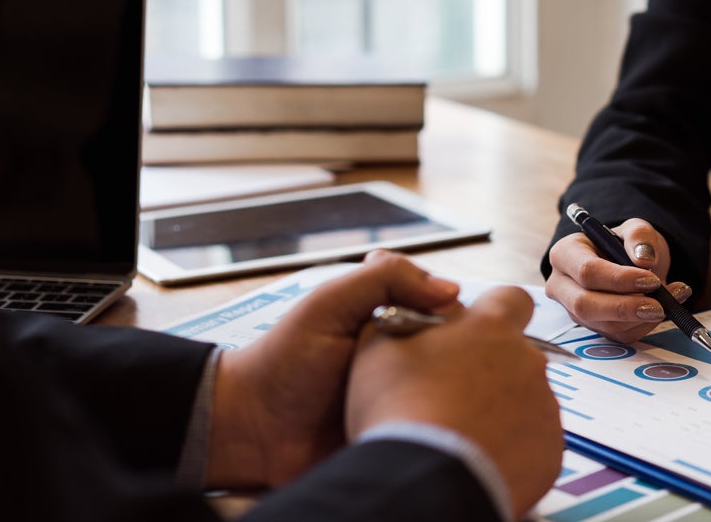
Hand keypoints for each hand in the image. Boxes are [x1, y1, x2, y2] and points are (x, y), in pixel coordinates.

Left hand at [205, 249, 460, 488]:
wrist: (251, 431)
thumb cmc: (282, 362)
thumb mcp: (329, 304)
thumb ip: (383, 279)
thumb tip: (450, 289)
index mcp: (390, 314)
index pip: (446, 305)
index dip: (453, 312)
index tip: (451, 320)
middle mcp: (403, 352)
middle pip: (456, 345)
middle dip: (458, 353)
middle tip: (446, 362)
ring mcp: (403, 392)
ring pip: (451, 386)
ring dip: (452, 390)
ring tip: (439, 393)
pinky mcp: (398, 429)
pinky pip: (432, 426)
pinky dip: (439, 424)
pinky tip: (436, 422)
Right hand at [346, 286, 563, 518]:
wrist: (423, 479)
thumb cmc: (399, 410)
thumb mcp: (382, 346)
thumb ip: (408, 314)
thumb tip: (417, 307)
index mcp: (490, 327)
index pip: (510, 298)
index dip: (494, 312)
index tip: (476, 331)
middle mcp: (527, 360)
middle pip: (517, 354)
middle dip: (492, 369)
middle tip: (456, 394)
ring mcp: (543, 405)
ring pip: (526, 398)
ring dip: (502, 409)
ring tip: (464, 431)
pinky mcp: (550, 448)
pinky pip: (534, 441)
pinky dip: (512, 447)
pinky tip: (480, 456)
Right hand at [545, 218, 691, 342]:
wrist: (630, 262)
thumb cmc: (626, 244)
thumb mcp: (635, 229)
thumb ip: (639, 236)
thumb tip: (645, 258)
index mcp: (565, 254)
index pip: (586, 272)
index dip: (618, 279)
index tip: (649, 279)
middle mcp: (563, 286)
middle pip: (585, 305)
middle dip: (625, 308)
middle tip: (658, 305)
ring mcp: (575, 311)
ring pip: (604, 325)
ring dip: (641, 318)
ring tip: (671, 300)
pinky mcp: (594, 328)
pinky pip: (620, 335)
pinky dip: (646, 325)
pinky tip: (665, 308)